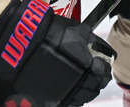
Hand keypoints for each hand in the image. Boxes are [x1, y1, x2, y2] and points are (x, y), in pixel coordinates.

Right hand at [0, 0, 114, 104]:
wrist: (21, 41)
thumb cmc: (48, 32)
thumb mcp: (76, 30)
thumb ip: (93, 43)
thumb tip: (107, 53)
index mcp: (86, 65)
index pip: (104, 74)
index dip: (105, 70)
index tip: (103, 67)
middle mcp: (78, 82)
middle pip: (95, 88)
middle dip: (97, 81)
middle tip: (95, 75)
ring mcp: (64, 92)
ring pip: (83, 97)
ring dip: (87, 90)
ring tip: (83, 82)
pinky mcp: (51, 98)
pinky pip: (69, 102)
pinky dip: (73, 97)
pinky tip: (71, 89)